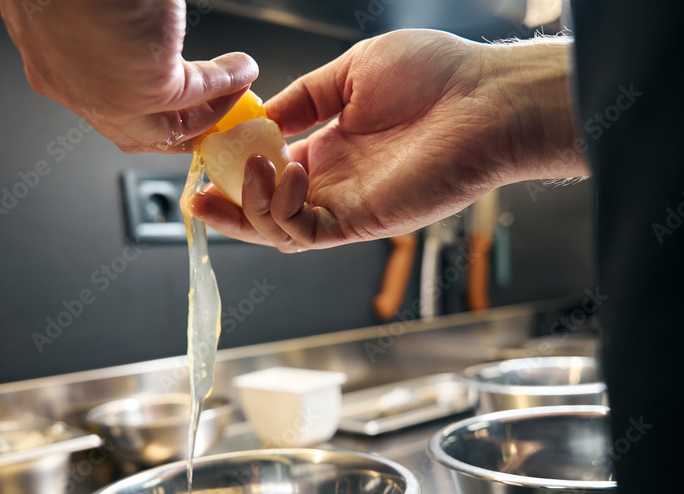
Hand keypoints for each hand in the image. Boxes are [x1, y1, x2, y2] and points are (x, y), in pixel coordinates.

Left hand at [0, 0, 257, 152]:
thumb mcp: (80, 14)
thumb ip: (106, 35)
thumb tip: (139, 37)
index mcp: (49, 61)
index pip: (102, 106)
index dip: (145, 110)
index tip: (175, 104)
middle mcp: (73, 87)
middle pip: (138, 132)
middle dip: (182, 126)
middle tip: (212, 113)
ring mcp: (107, 97)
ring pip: (170, 123)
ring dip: (211, 108)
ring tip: (236, 87)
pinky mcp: (145, 87)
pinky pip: (198, 92)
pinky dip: (226, 83)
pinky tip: (241, 70)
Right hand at [191, 30, 587, 250]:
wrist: (486, 99)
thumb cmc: (437, 77)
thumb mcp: (353, 72)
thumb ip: (305, 97)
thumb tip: (263, 117)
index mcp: (331, 147)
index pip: (270, 170)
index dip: (233, 167)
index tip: (205, 153)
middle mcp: (335, 182)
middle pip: (264, 210)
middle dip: (226, 204)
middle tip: (197, 190)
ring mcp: (347, 206)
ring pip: (277, 230)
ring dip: (248, 205)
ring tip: (245, 168)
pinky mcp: (363, 223)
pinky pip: (306, 232)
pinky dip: (283, 209)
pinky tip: (289, 170)